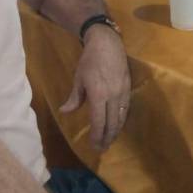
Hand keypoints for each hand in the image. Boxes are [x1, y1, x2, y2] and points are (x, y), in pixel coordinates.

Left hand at [59, 25, 130, 151]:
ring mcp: (122, 92)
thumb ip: (74, 98)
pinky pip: (125, 109)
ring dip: (115, 131)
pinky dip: (121, 120)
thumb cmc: (89, 60)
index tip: (93, 146)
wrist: (107, 43)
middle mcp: (112, 96)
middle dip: (107, 138)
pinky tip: (117, 125)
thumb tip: (65, 112)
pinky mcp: (128, 88)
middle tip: (102, 148)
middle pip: (111, 123)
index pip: (98, 122)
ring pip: (121, 118)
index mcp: (98, 95)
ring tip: (110, 141)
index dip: (96, 136)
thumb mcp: (78, 78)